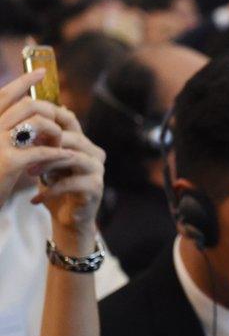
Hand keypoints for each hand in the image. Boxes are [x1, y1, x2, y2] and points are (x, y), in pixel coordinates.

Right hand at [0, 70, 71, 205]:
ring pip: (37, 123)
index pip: (4, 95)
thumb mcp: (1, 148)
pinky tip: (70, 157)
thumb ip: (13, 130)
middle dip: (50, 113)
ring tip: (60, 145)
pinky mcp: (8, 162)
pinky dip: (59, 153)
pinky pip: (43, 150)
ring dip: (55, 133)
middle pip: (28, 106)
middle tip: (60, 125)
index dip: (24, 82)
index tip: (43, 73)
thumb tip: (40, 113)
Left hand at [29, 106, 104, 240]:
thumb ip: (43, 145)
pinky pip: (71, 183)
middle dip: (46, 143)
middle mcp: (94, 153)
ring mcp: (97, 169)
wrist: (68, 218)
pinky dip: (50, 190)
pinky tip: (36, 199)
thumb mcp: (47, 163)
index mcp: (83, 143)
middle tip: (24, 150)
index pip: (70, 120)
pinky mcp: (96, 187)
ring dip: (47, 164)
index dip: (50, 117)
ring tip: (28, 174)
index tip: (28, 124)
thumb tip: (26, 122)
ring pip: (73, 157)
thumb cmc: (55, 188)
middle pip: (72, 138)